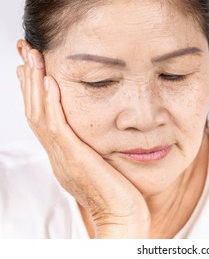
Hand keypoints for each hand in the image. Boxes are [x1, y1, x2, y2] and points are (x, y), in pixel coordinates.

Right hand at [17, 44, 149, 237]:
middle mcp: (57, 155)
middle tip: (24, 50)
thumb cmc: (120, 194)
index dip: (35, 90)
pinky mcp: (75, 160)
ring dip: (35, 84)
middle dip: (29, 79)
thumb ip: (95, 147)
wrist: (123, 219)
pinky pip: (58, 129)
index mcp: (63, 155)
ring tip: (31, 57)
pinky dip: (51, 104)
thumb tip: (102, 128)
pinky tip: (50, 83)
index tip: (33, 66)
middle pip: (35, 111)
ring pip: (41, 116)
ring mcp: (63, 158)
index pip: (43, 117)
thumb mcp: (103, 164)